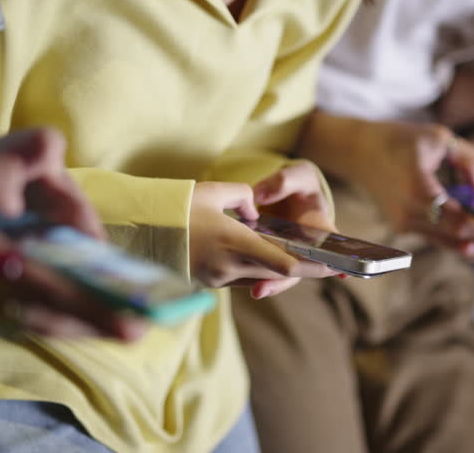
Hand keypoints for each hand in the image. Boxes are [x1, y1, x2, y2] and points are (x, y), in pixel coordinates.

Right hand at [0, 128, 142, 339]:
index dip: (95, 309)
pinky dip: (28, 308)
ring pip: (21, 320)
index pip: (48, 289)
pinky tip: (45, 291)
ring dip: (62, 313)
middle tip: (132, 320)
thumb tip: (51, 150)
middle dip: (89, 315)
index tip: (135, 327)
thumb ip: (3, 160)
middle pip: (43, 315)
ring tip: (100, 309)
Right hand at [189, 180, 335, 298]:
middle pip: (277, 273)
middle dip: (304, 270)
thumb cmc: (178, 206)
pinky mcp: (210, 282)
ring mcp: (218, 277)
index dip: (309, 266)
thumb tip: (255, 214)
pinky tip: (266, 259)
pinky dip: (256, 268)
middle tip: (331, 266)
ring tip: (305, 260)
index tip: (332, 265)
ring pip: (259, 275)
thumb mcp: (216, 192)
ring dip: (278, 269)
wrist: (141, 228)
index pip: (281, 262)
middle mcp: (228, 264)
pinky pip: (241, 277)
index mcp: (233, 241)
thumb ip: (245, 198)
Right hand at [355, 121, 473, 262]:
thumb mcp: (439, 137)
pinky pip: (439, 238)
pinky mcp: (402, 228)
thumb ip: (469, 161)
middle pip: (460, 240)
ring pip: (451, 245)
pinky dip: (462, 237)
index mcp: (417, 188)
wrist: (357, 152)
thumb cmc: (398, 139)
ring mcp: (403, 224)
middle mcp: (408, 213)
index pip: (462, 222)